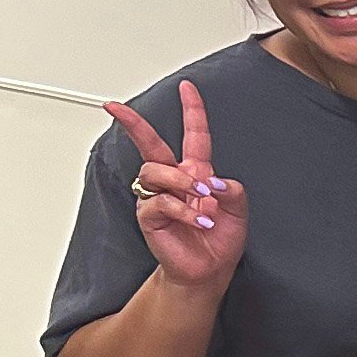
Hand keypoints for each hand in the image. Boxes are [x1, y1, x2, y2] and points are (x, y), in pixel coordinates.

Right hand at [104, 83, 247, 294]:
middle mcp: (174, 181)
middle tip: (118, 108)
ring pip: (155, 172)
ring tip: (202, 199)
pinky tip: (199, 220)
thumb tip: (213, 181)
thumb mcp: (238, 210)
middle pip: (150, 145)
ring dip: (181, 182)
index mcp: (197, 172)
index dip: (192, 111)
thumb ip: (232, 190)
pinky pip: (159, 203)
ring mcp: (158, 197)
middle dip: (133, 124)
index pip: (193, 135)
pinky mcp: (150, 216)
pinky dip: (182, 210)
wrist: (210, 269)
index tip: (187, 87)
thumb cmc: (221, 239)